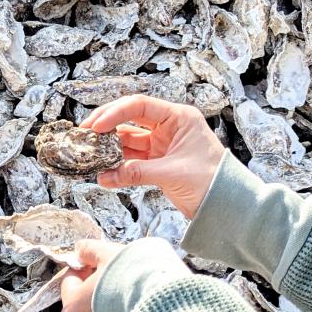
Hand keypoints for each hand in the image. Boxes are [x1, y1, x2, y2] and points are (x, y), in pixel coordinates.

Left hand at [60, 237, 190, 311]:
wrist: (164, 308)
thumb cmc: (131, 279)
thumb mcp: (107, 254)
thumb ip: (89, 250)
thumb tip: (81, 249)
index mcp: (73, 306)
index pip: (69, 281)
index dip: (83, 266)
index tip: (97, 259)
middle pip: (82, 301)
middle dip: (94, 285)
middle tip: (112, 271)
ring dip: (107, 301)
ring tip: (128, 286)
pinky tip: (136, 301)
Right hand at [82, 95, 226, 217]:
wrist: (226, 206)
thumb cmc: (212, 182)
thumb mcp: (172, 173)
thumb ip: (136, 172)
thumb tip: (105, 176)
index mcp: (179, 118)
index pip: (139, 105)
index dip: (114, 113)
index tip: (96, 126)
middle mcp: (169, 127)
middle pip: (129, 118)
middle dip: (106, 125)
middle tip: (84, 134)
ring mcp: (162, 144)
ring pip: (128, 139)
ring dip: (109, 146)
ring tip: (90, 153)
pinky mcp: (158, 161)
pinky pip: (132, 158)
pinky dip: (117, 164)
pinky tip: (104, 171)